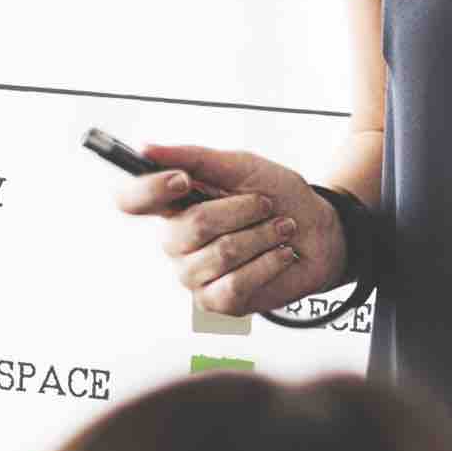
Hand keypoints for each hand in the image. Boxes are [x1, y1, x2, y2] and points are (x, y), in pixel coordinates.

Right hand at [118, 142, 347, 324]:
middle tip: (265, 205)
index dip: (149, 190)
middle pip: (188, 228)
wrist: (320, 232)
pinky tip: (281, 254)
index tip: (182, 180)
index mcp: (174, 205)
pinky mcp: (217, 302)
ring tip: (281, 228)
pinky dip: (268, 263)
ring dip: (261, 235)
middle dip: (240, 211)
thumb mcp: (241, 167)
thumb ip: (194, 158)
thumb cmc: (278, 198)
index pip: (132, 200)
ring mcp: (193, 275)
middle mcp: (176, 242)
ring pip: (219, 254)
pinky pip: (235, 284)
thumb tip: (146, 148)